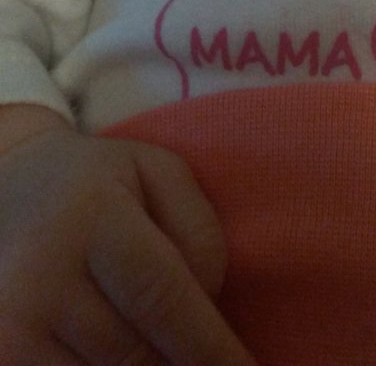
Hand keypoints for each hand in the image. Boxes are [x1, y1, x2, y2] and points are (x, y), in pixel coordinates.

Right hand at [0, 113, 255, 363]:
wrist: (3, 186)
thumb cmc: (94, 182)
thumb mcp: (158, 173)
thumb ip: (200, 232)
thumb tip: (209, 307)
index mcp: (90, 215)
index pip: (163, 298)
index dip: (210, 347)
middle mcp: (41, 273)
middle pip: (136, 352)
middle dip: (180, 365)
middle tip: (207, 359)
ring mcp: (12, 324)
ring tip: (160, 346)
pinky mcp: (0, 354)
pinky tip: (119, 353)